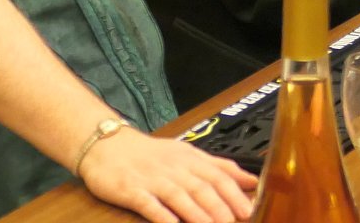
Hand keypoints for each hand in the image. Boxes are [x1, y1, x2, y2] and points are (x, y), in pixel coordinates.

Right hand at [78, 127, 255, 222]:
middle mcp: (175, 168)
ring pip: (180, 196)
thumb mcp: (188, 154)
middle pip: (202, 187)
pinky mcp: (131, 190)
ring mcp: (153, 180)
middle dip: (221, 206)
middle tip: (236, 221)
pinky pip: (149, 204)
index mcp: (190, 159)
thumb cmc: (151, 154)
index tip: (249, 209)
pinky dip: (162, 215)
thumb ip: (219, 167)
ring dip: (198, 213)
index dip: (235, 193)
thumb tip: (252, 180)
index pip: (219, 175)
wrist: (108, 145)